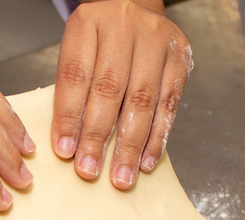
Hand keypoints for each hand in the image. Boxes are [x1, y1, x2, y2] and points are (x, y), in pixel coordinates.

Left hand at [51, 0, 192, 188]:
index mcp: (88, 22)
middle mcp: (124, 26)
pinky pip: (168, 104)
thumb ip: (73, 89)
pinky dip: (156, 138)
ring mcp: (156, 40)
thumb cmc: (99, 38)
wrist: (135, 6)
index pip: (75, 76)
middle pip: (110, 90)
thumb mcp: (76, 50)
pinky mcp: (180, 57)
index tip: (64, 151)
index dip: (69, 117)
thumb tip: (70, 143)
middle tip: (89, 169)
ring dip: (130, 145)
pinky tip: (145, 161)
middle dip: (98, 136)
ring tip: (120, 176)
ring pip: (142, 100)